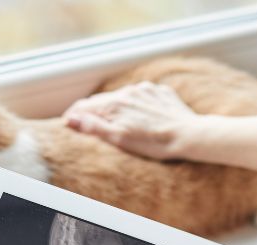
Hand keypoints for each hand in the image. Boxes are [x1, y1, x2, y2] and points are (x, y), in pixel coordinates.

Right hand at [63, 81, 196, 159]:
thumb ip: (94, 127)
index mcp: (115, 103)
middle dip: (92, 112)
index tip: (68, 124)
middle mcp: (128, 91)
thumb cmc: (154, 143)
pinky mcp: (159, 92)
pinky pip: (140, 97)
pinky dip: (134, 106)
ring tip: (117, 125)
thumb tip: (72, 120)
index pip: (84, 106)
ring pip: (121, 98)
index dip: (74, 115)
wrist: (188, 135)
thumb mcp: (119, 139)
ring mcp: (145, 90)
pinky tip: (140, 119)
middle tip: (88, 127)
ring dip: (114, 109)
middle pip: (102, 101)